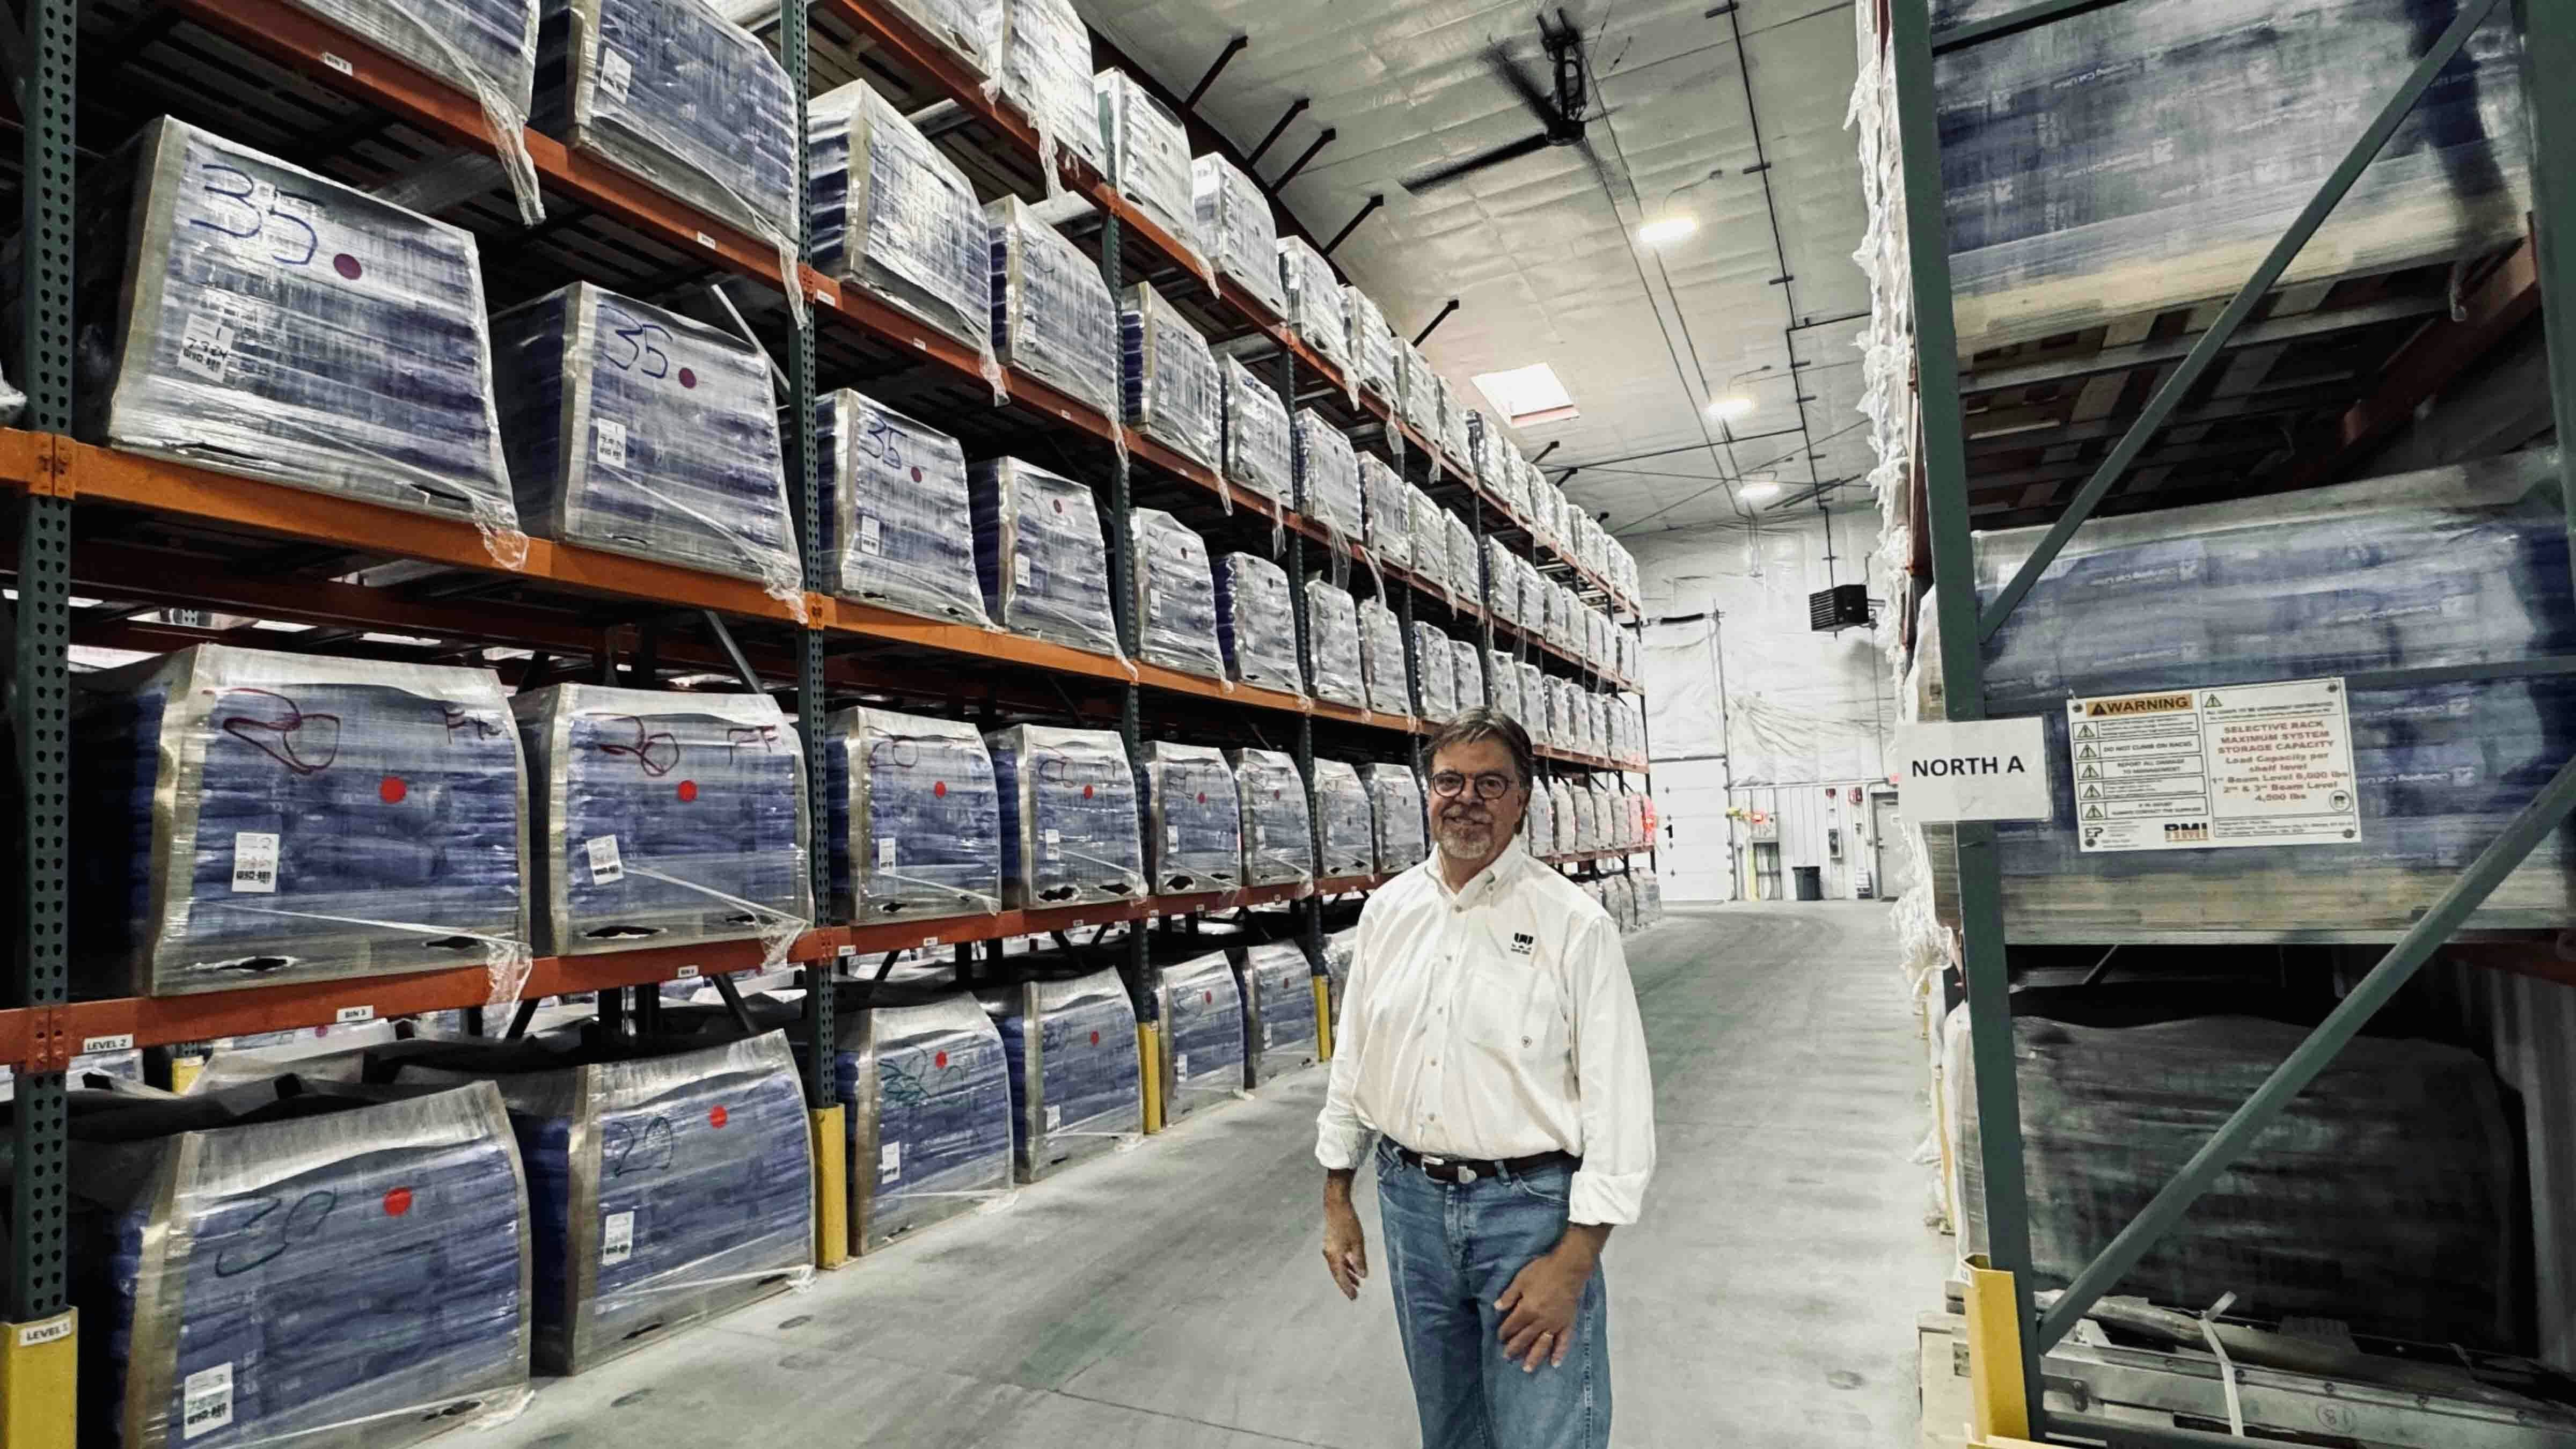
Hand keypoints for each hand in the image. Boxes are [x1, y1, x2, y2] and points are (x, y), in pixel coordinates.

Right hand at [1322, 1200, 1368, 1300]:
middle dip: (1346, 1284)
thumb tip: (1363, 1276)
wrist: (1336, 1205)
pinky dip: (1345, 1264)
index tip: (1354, 1297)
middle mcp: (1329, 1254)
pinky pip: (1338, 1258)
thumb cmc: (1348, 1222)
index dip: (1347, 1288)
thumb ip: (1359, 1260)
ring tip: (1357, 1283)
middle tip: (1355, 1294)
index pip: (1340, 1277)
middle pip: (1337, 1273)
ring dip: (1347, 1274)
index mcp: (1334, 1256)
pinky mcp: (1331, 1242)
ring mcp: (1329, 1248)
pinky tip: (1353, 1267)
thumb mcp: (1357, 1243)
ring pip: (1338, 1266)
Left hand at [1495, 1244, 1592, 1370]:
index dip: (1504, 1332)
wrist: (1569, 1268)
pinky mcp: (1567, 1323)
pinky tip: (1555, 1363)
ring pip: (1542, 1344)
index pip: (1513, 1325)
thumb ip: (1509, 1296)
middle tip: (1507, 1358)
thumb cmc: (1543, 1271)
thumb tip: (1496, 1308)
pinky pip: (1564, 1341)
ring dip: (1534, 1357)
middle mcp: (1540, 1321)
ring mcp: (1555, 1324)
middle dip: (1514, 1348)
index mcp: (1527, 1310)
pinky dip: (1559, 1353)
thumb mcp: (1521, 1279)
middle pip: (1525, 1338)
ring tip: (1526, 1369)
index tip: (1500, 1338)